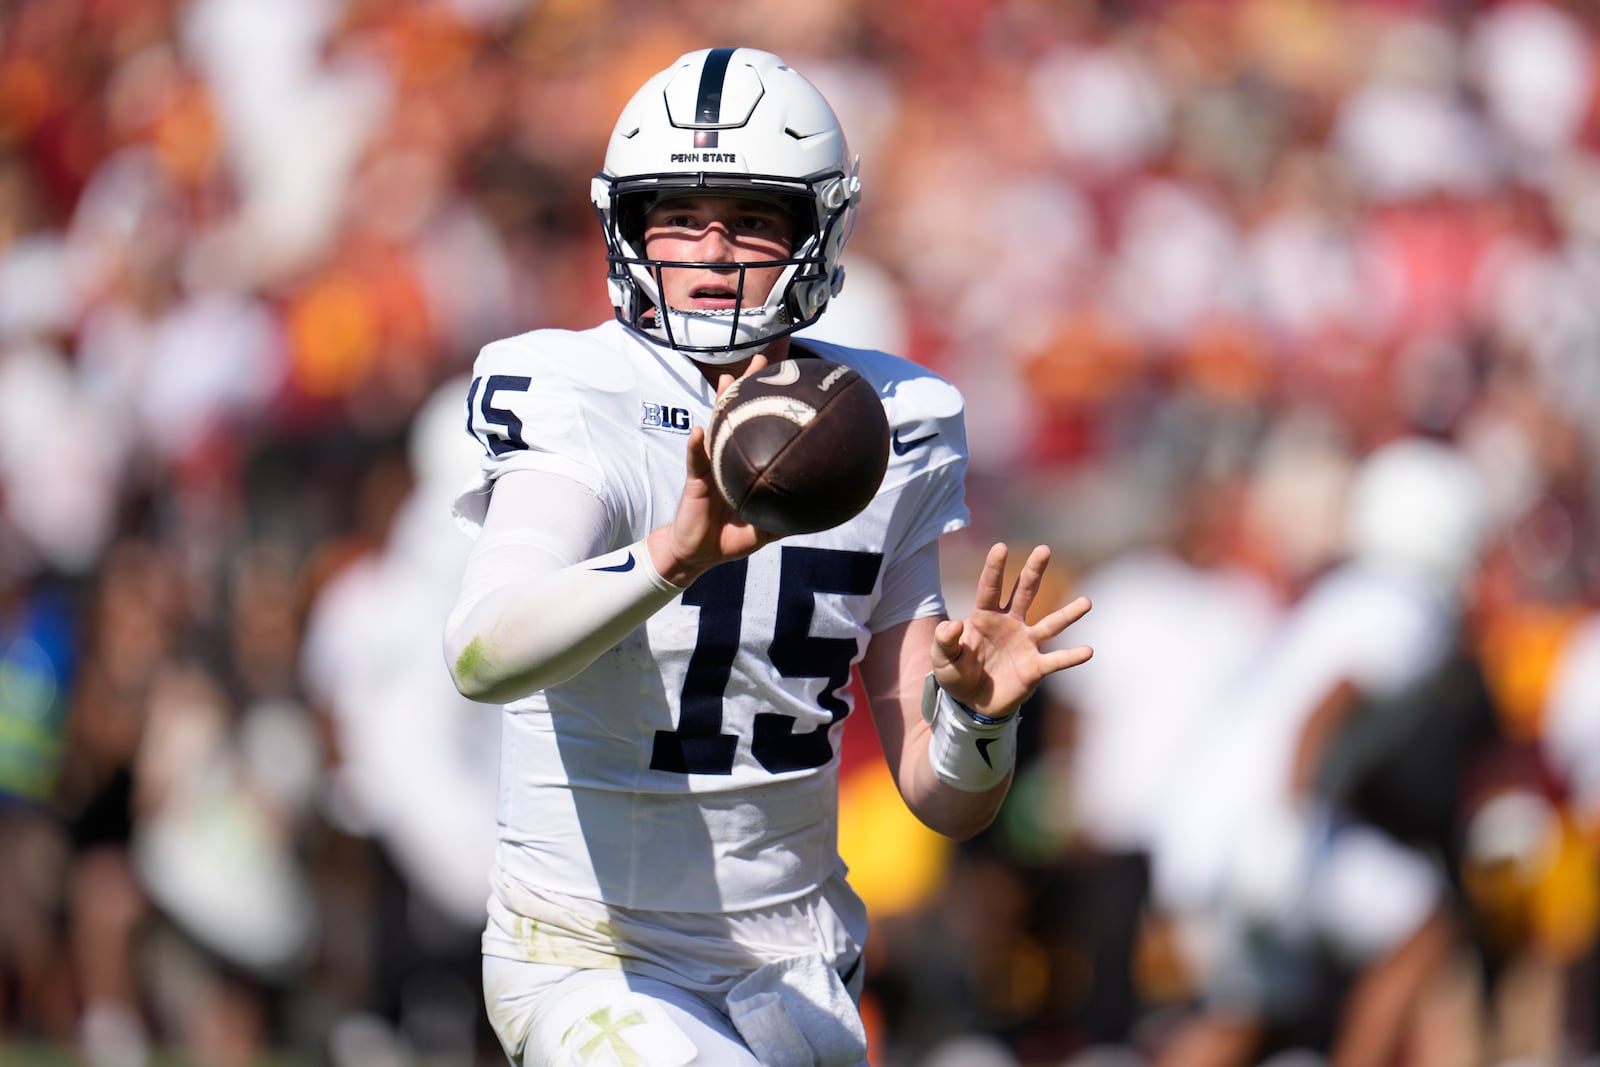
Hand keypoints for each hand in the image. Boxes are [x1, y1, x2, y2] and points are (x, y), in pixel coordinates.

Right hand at [648, 355, 784, 585]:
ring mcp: (709, 466)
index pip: (758, 427)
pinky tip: (699, 432)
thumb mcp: (765, 529)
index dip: (769, 405)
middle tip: (761, 360)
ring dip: (721, 403)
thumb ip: (786, 518)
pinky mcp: (694, 482)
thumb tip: (820, 516)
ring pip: (715, 428)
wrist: (698, 554)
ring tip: (728, 379)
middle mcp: (726, 458)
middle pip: (737, 415)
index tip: (787, 380)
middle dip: (747, 386)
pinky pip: (695, 462)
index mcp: (743, 464)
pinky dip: (696, 447)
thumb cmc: (730, 537)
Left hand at [931, 542, 1091, 717]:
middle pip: (1024, 592)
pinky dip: (1071, 656)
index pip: (990, 587)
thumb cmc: (955, 674)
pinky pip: (1056, 660)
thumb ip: (944, 641)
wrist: (972, 704)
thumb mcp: (941, 659)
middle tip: (1043, 550)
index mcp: (984, 617)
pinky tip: (1088, 651)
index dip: (995, 568)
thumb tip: (953, 624)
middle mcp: (1009, 624)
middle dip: (1033, 571)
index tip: (1000, 547)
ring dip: (1068, 614)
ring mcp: (1025, 644)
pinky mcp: (1035, 667)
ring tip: (1086, 602)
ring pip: (1050, 624)